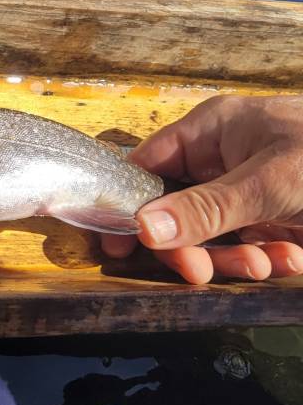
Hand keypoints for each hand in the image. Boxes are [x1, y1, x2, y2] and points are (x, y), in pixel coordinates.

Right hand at [102, 95, 302, 283]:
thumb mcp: (270, 181)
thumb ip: (205, 208)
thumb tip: (142, 231)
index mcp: (211, 132)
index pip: (146, 165)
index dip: (128, 204)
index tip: (119, 248)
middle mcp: (220, 161)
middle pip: (173, 211)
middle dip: (191, 244)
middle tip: (200, 272)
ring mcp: (245, 194)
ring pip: (208, 237)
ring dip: (233, 258)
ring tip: (269, 264)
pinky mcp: (271, 223)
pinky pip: (244, 249)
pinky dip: (265, 261)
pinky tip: (291, 260)